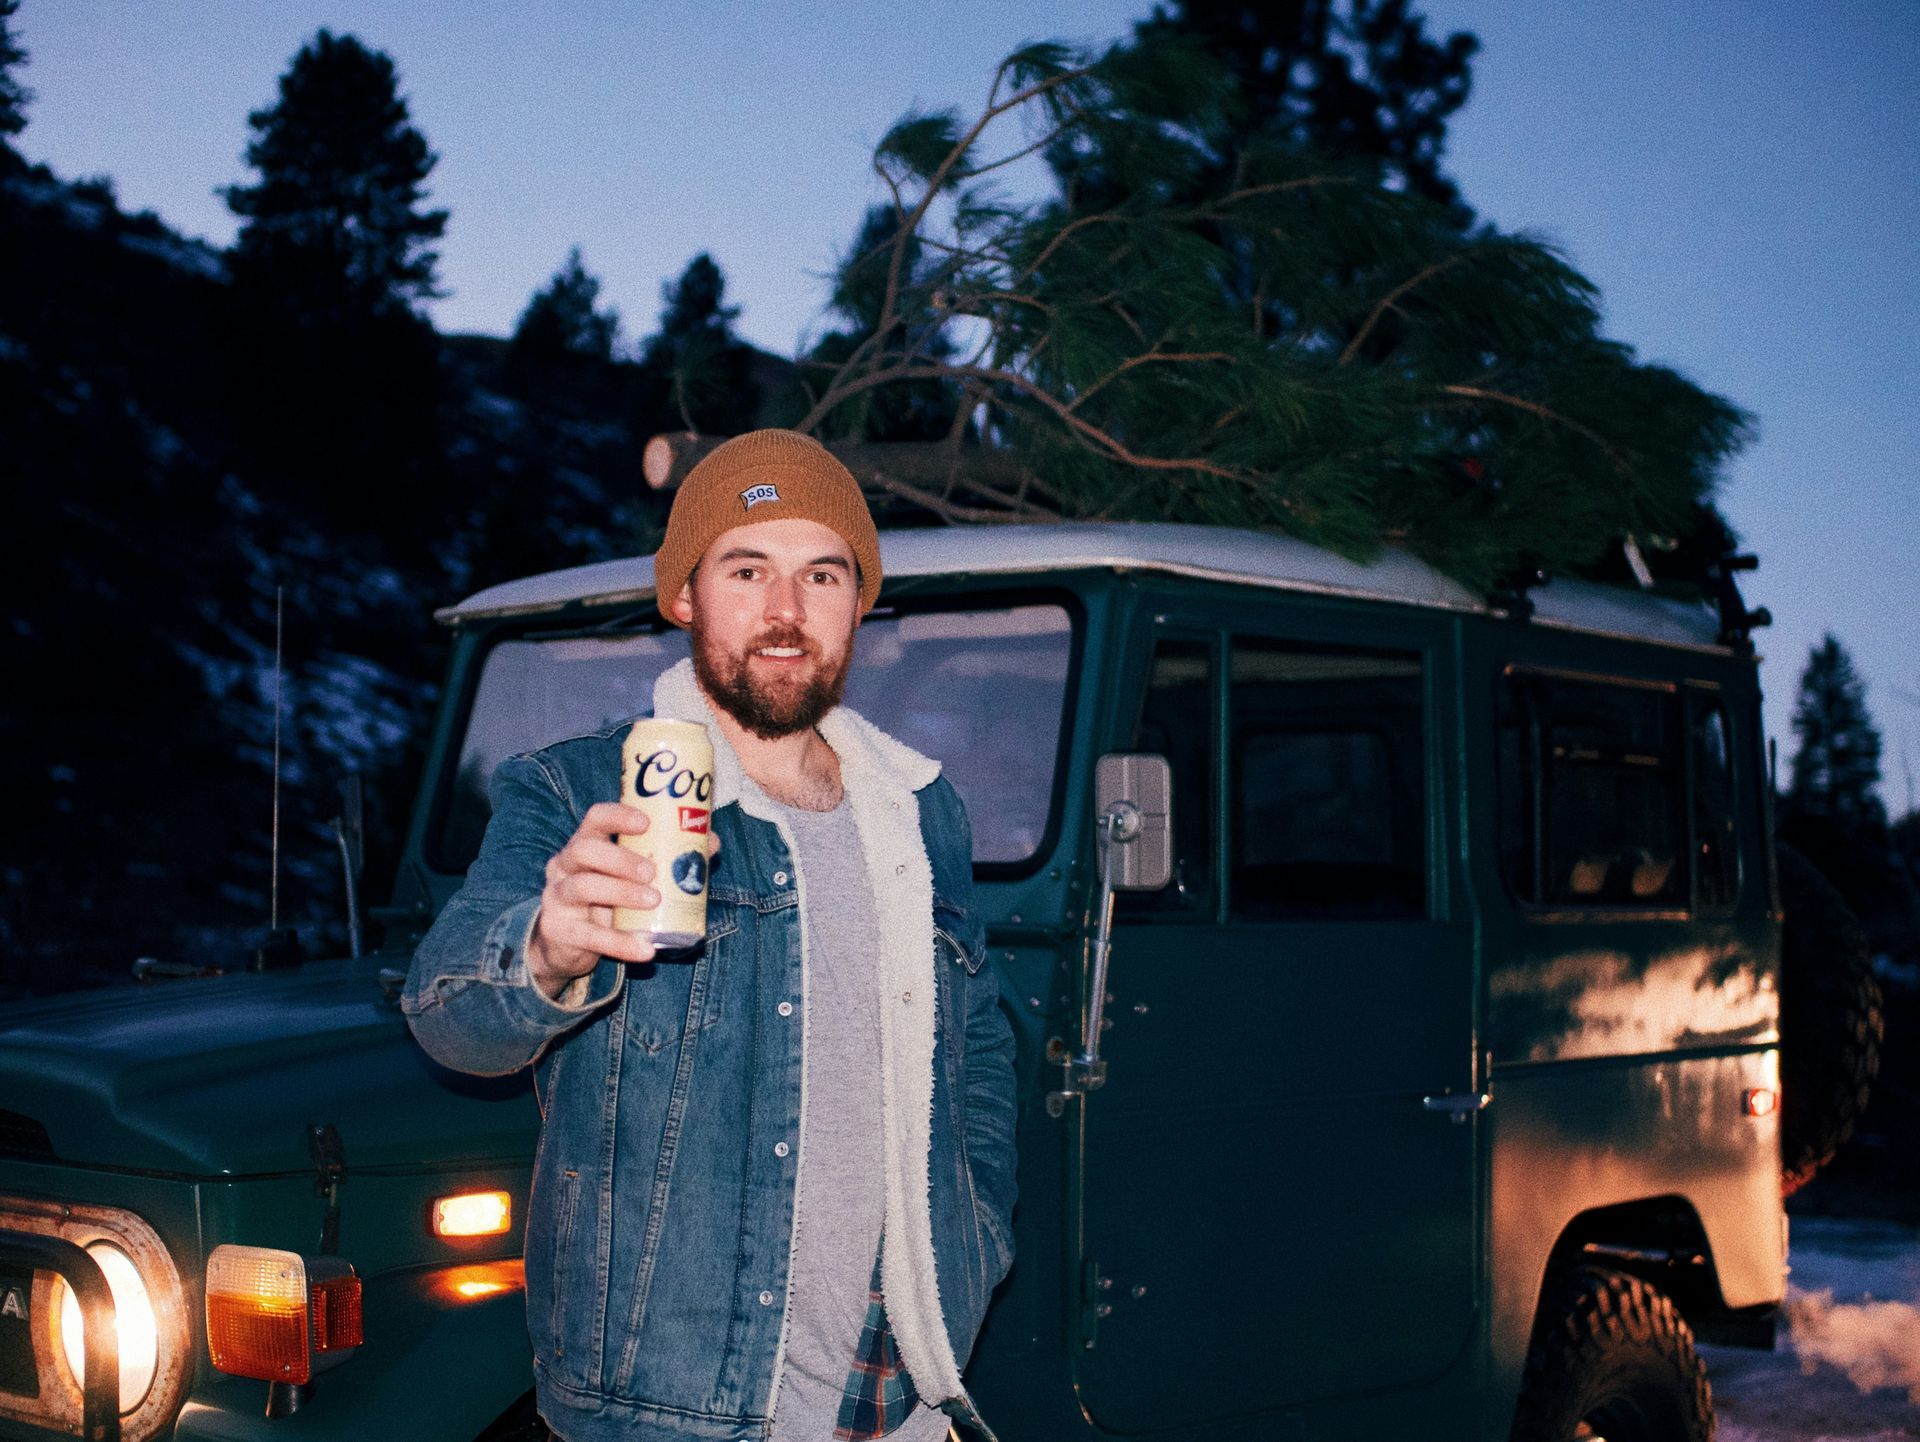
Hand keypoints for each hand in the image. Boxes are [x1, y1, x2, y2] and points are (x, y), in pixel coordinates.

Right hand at [525, 803, 719, 998]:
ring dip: (620, 892)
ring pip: (582, 887)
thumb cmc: (606, 900)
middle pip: (584, 850)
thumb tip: (712, 842)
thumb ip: (666, 858)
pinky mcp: (559, 931)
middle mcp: (565, 865)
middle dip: (620, 859)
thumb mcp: (629, 877)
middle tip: (652, 872)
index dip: (618, 816)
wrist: (567, 945)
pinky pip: (589, 936)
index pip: (595, 818)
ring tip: (653, 901)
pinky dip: (620, 943)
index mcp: (585, 843)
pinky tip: (645, 949)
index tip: (646, 824)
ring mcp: (557, 897)